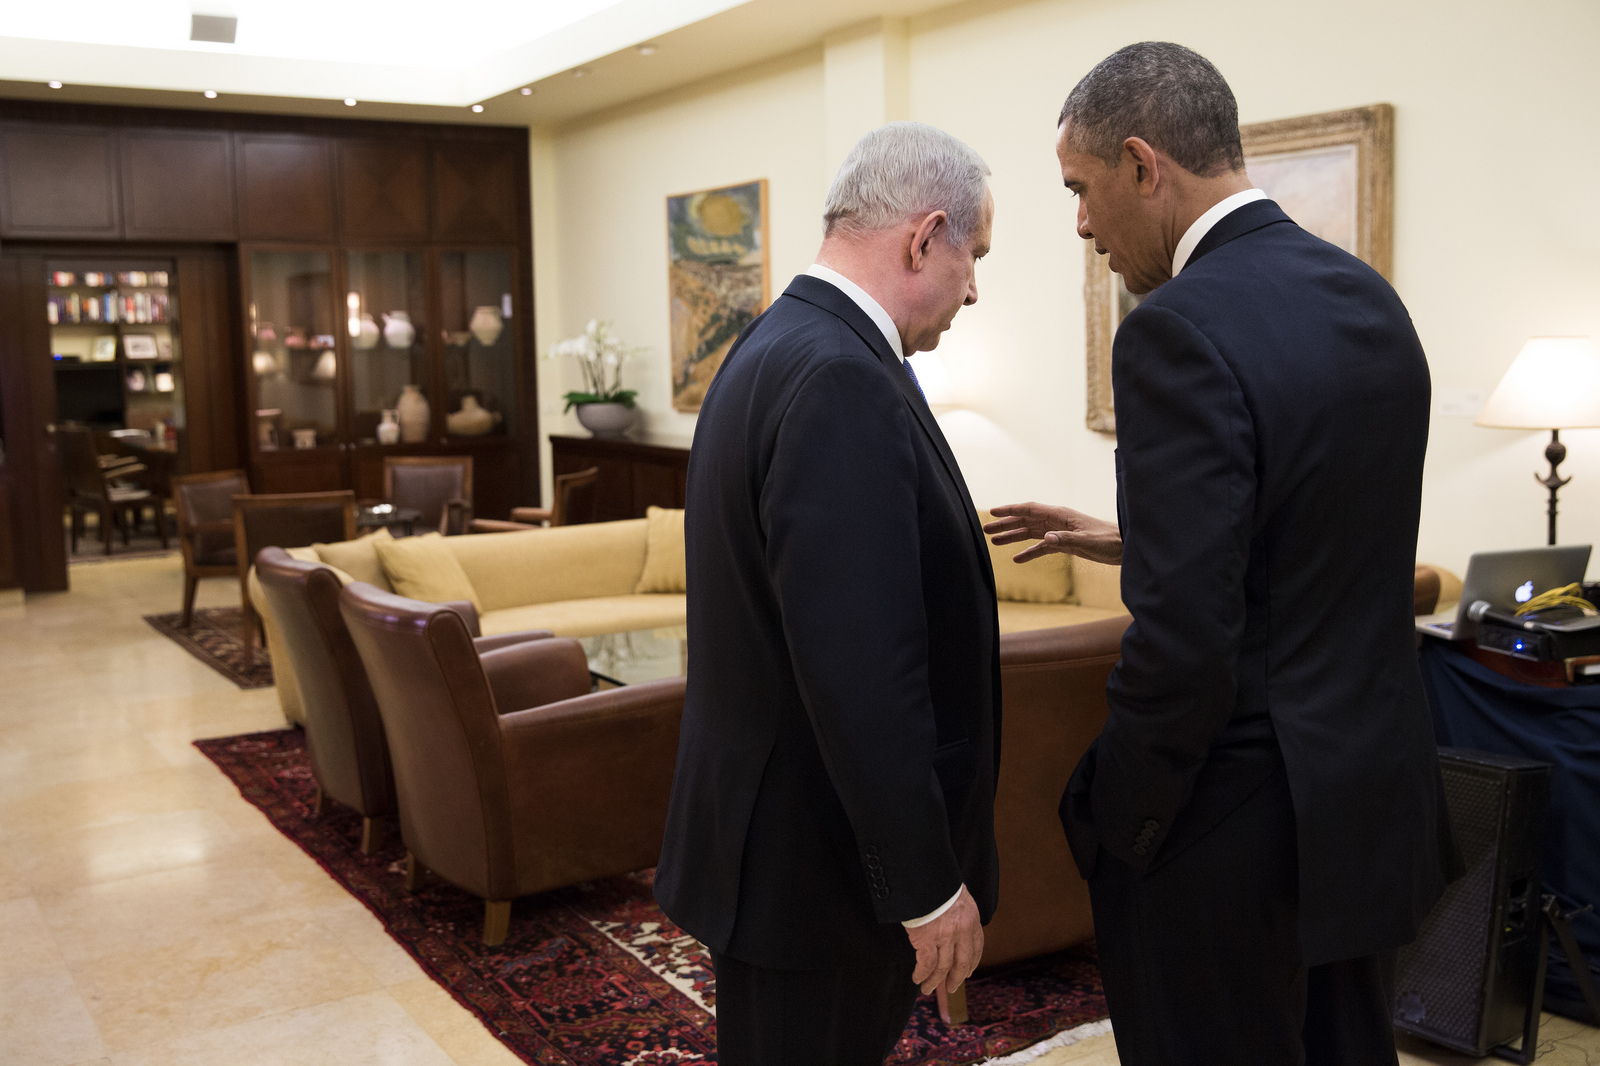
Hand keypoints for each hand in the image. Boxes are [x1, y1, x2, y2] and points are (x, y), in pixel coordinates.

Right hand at [906, 885, 982, 994]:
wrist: (925, 875)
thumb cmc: (937, 881)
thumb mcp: (956, 894)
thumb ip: (958, 910)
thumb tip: (952, 920)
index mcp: (971, 918)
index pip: (976, 946)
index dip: (972, 963)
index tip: (967, 972)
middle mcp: (962, 931)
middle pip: (962, 962)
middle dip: (956, 978)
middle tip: (951, 988)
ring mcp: (945, 936)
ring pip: (942, 967)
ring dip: (935, 981)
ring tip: (927, 989)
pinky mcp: (927, 939)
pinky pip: (926, 964)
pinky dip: (922, 974)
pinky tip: (918, 978)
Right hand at [984, 503, 1122, 565]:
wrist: (1125, 547)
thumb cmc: (1109, 541)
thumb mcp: (1087, 541)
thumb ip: (1065, 539)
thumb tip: (1044, 539)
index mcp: (1060, 515)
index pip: (1029, 509)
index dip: (1010, 510)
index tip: (992, 512)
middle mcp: (1057, 521)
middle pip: (1025, 520)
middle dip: (1005, 523)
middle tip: (985, 528)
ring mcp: (1060, 532)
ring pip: (1030, 532)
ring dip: (1013, 536)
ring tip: (994, 541)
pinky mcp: (1065, 544)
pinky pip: (1041, 547)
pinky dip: (1029, 552)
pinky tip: (1017, 559)